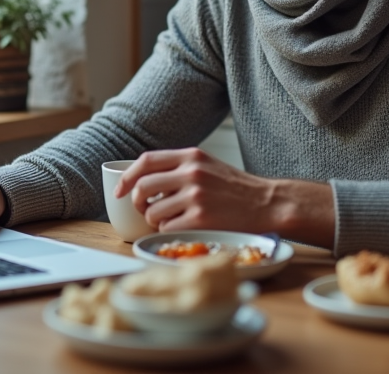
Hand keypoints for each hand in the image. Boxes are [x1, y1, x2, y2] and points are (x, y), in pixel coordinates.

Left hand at [114, 148, 334, 246]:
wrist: (268, 203)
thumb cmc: (236, 188)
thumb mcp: (208, 165)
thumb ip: (180, 167)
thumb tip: (143, 180)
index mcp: (191, 156)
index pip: (146, 161)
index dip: (127, 177)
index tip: (120, 190)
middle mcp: (191, 173)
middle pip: (142, 187)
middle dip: (137, 203)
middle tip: (145, 210)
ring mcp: (196, 196)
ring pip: (153, 212)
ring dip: (155, 221)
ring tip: (172, 221)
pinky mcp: (201, 219)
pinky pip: (168, 229)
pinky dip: (169, 232)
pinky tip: (183, 228)